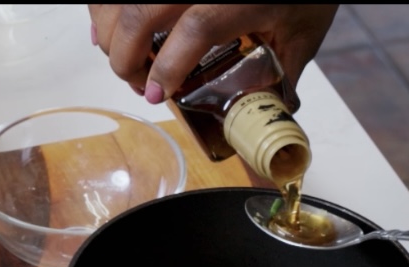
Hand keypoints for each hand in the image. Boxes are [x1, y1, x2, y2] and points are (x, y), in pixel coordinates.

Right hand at [89, 4, 338, 102]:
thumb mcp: (304, 33)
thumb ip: (283, 73)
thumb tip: (265, 114)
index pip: (193, 31)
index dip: (168, 67)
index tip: (158, 95)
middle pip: (141, 11)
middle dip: (126, 56)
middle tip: (139, 86)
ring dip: (110, 28)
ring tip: (124, 58)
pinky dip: (104, 3)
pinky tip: (109, 24)